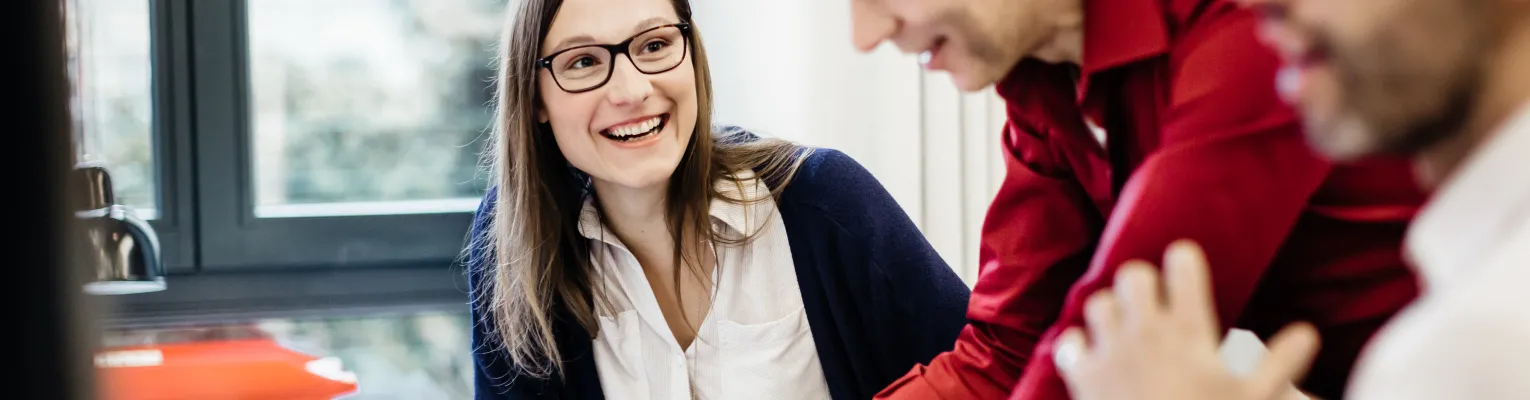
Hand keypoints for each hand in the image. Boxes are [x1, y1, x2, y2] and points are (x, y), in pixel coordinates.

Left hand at [1053, 240, 1321, 399]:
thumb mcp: (1255, 399)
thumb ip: (1281, 363)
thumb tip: (1307, 332)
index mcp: (1189, 331)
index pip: (1181, 264)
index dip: (1184, 261)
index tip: (1186, 269)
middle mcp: (1145, 332)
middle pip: (1133, 274)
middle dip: (1143, 284)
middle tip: (1154, 304)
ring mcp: (1109, 352)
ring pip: (1098, 302)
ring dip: (1111, 313)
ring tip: (1126, 330)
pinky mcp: (1081, 376)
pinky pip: (1067, 341)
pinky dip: (1077, 346)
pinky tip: (1093, 356)